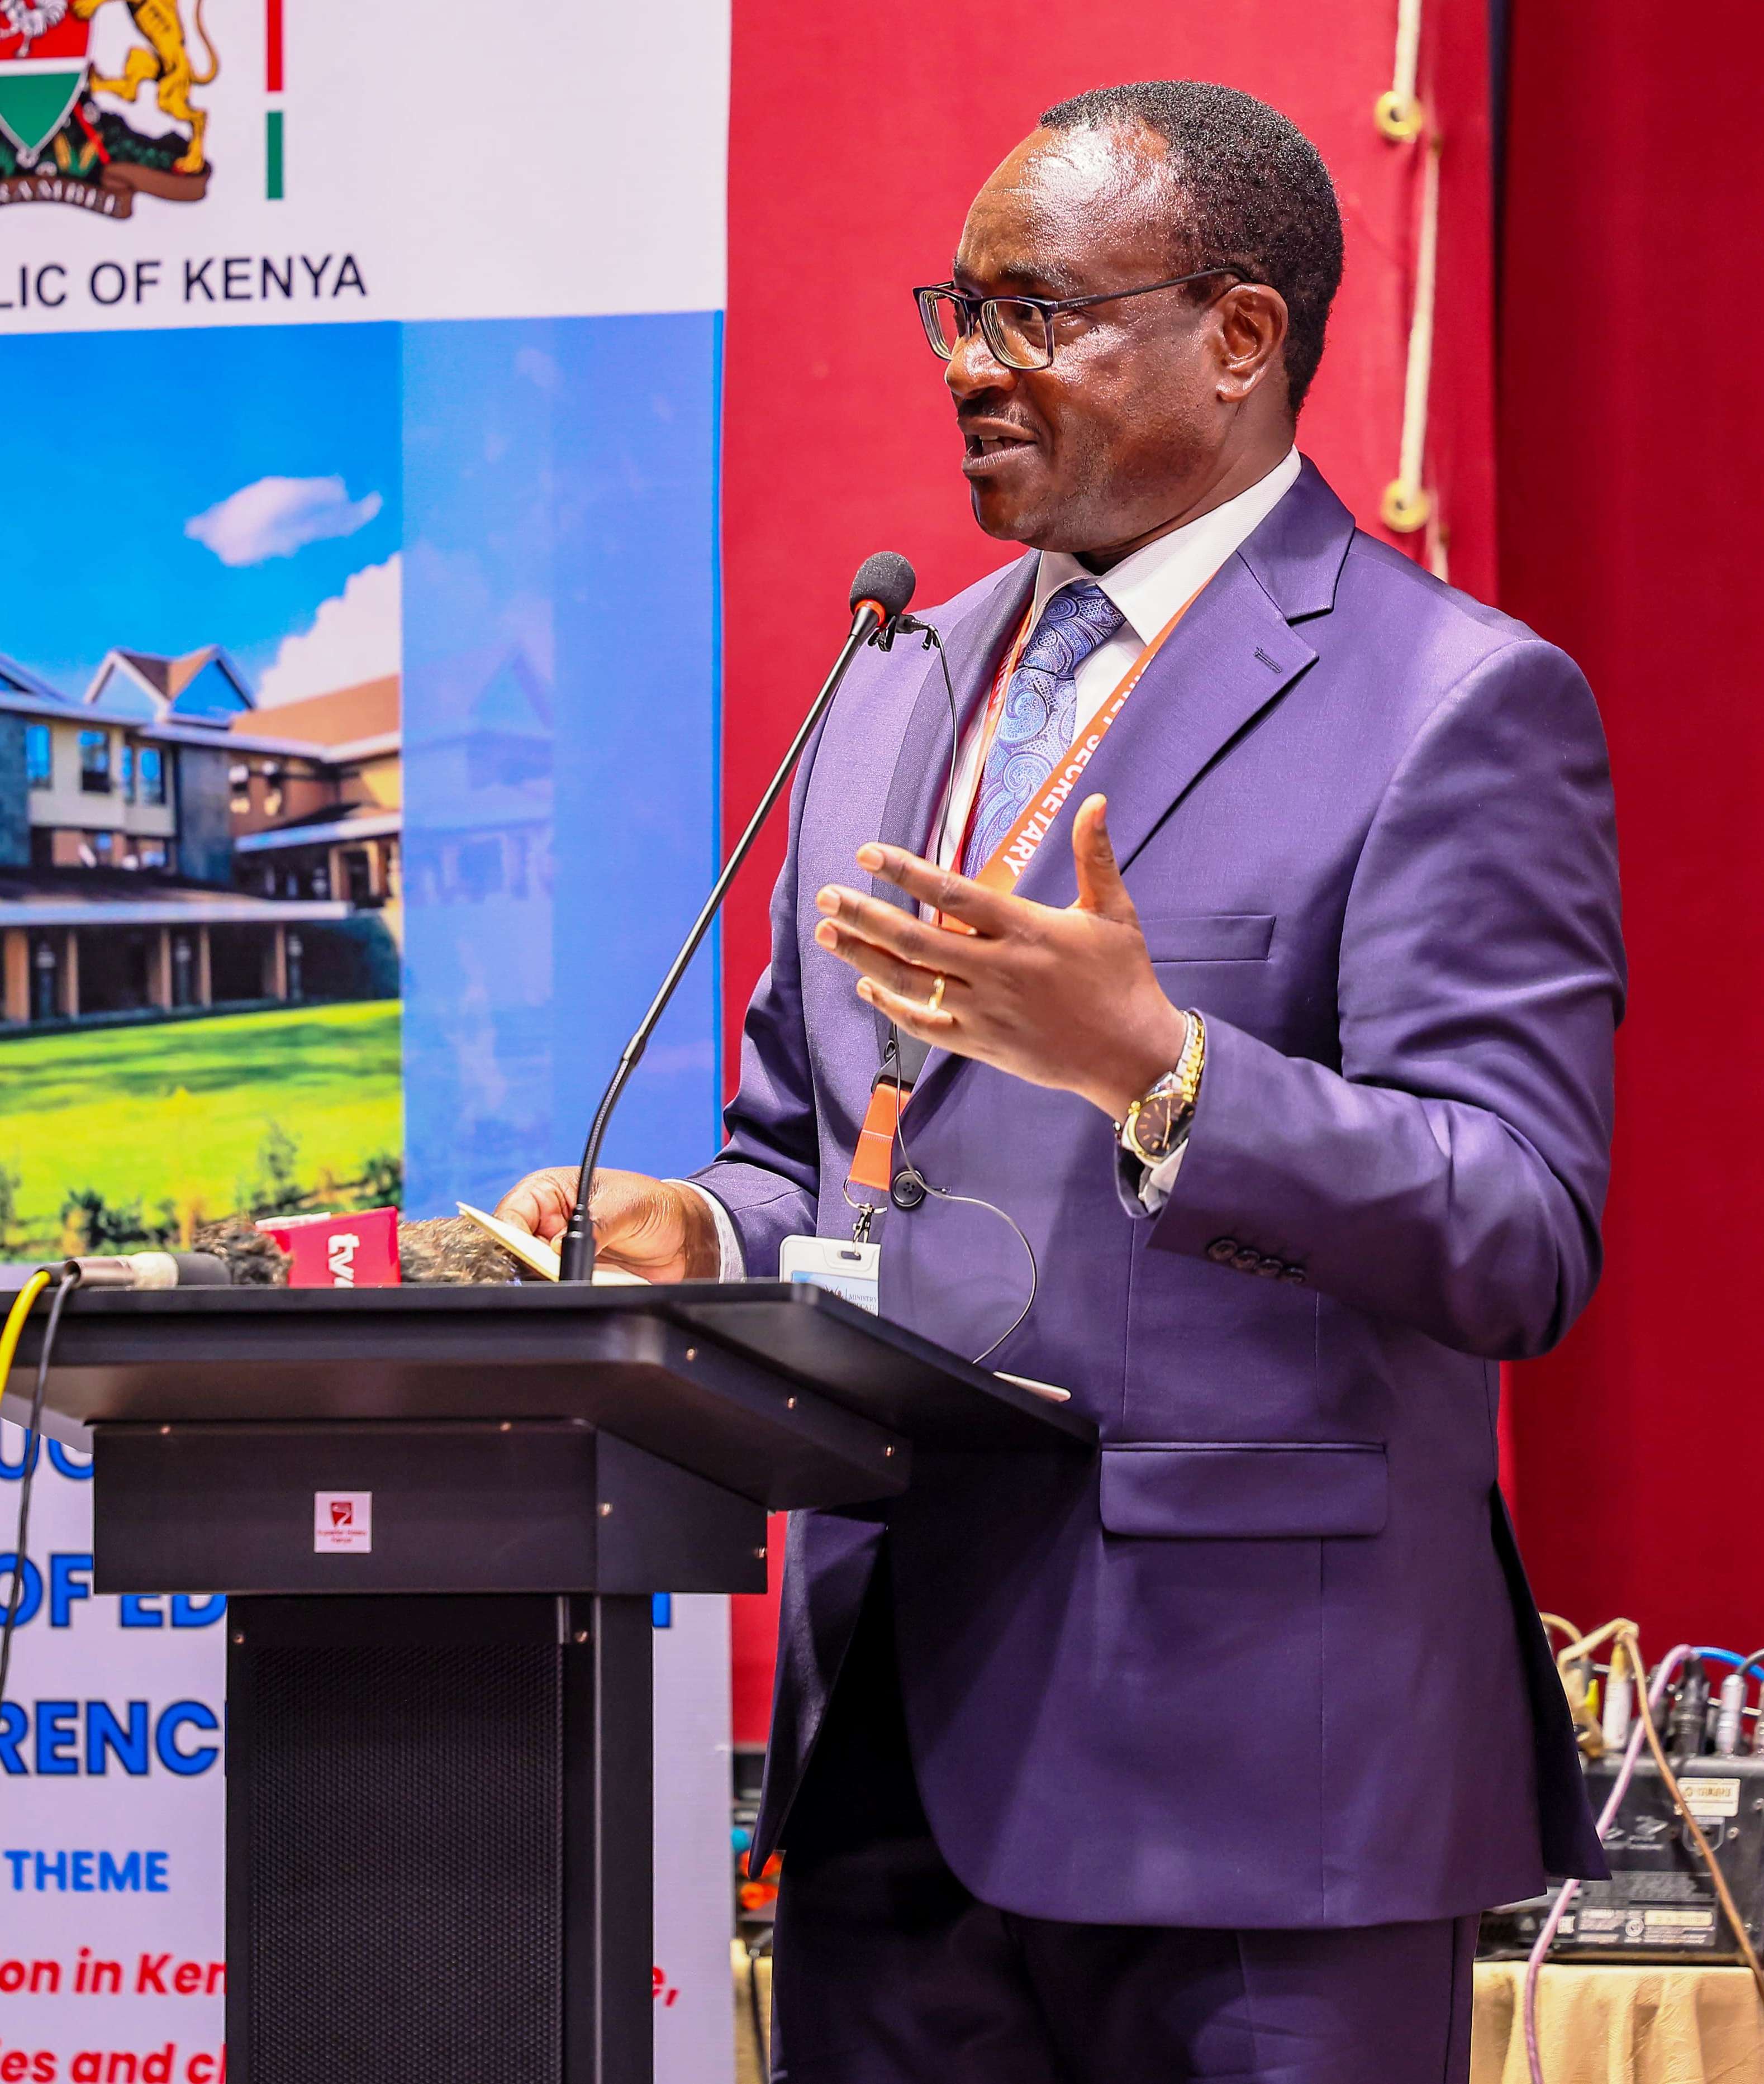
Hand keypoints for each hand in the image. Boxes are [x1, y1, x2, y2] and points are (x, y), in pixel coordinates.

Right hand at [492, 1166, 720, 1280]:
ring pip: (531, 1271)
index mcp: (550, 1191)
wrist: (683, 1238)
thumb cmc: (654, 1206)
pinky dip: (567, 1290)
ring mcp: (558, 1250)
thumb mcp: (626, 1207)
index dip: (511, 1233)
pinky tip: (586, 1285)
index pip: (512, 1212)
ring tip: (578, 1275)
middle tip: (552, 1269)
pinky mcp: (572, 1275)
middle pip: (514, 1247)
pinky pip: (557, 1288)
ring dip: (549, 1278)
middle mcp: (548, 1222)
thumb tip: (558, 1247)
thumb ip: (594, 1225)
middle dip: (528, 1260)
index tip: (528, 1251)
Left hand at [811, 793, 1186, 1120]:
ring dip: (862, 956)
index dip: (906, 873)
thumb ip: (1095, 856)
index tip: (867, 854)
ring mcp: (985, 1012)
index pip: (953, 895)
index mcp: (1026, 931)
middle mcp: (997, 971)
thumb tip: (1096, 800)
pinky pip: (924, 1026)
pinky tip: (864, 986)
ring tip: (826, 933)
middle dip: (864, 916)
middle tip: (826, 895)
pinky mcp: (981, 1046)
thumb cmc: (1124, 979)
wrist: (1132, 1056)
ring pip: (910, 982)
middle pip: (916, 939)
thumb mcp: (1115, 913)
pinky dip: (890, 1007)